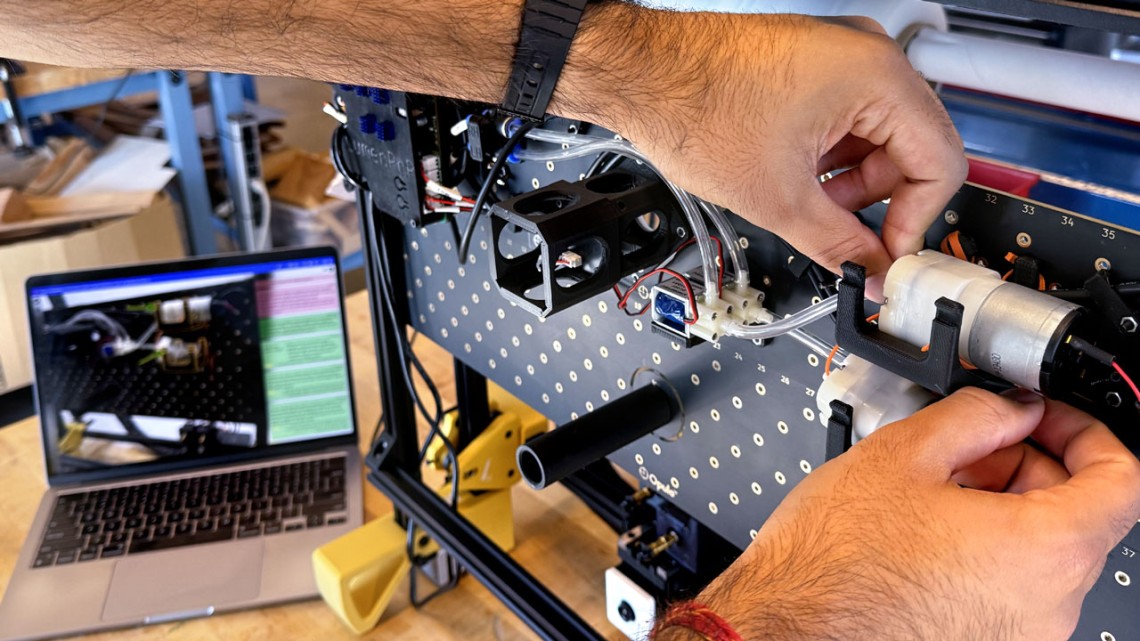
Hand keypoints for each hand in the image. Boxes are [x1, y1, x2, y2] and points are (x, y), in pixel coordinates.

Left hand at [560, 10, 966, 287]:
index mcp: (876, 78)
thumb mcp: (776, 198)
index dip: (917, 222)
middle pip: (912, 150)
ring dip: (851, 183)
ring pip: (878, 138)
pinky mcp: (814, 63)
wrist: (639, 72)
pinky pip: (848, 119)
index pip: (940, 163)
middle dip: (879, 203)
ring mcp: (841, 55)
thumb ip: (837, 244)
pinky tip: (797, 178)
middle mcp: (868, 56)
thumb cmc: (692, 107)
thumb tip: (871, 273)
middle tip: (847, 239)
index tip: (888, 256)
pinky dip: (832, 157)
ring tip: (807, 203)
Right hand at [681, 389, 1139, 640]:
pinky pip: (1012, 589)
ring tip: (931, 492)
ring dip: (1002, 509)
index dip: (1087, 432)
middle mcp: (1048, 607)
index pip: (1122, 480)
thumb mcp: (902, 454)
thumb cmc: (831, 562)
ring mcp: (1022, 637)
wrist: (784, 625)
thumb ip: (977, 415)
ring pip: (1040, 554)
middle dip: (1028, 468)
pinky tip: (925, 534)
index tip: (1048, 419)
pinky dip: (985, 552)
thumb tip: (1012, 407)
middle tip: (969, 450)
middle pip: (1076, 517)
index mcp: (1041, 551)